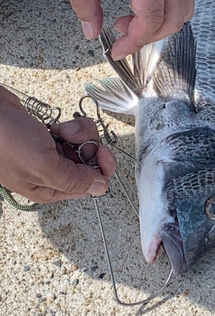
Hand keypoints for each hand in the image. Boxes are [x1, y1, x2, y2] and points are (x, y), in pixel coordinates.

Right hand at [0, 87, 115, 203]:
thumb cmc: (4, 140)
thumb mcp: (43, 166)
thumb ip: (73, 180)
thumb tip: (100, 189)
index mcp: (50, 189)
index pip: (90, 185)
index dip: (101, 169)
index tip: (103, 152)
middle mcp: (52, 174)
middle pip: (90, 163)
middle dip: (88, 145)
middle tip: (74, 137)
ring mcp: (50, 154)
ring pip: (84, 145)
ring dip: (79, 134)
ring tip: (62, 130)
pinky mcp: (49, 137)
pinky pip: (75, 133)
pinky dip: (71, 126)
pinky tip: (57, 126)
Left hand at [70, 0, 193, 58]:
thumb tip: (90, 30)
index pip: (151, 18)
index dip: (134, 41)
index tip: (117, 49)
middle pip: (173, 21)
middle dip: (147, 37)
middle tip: (123, 33)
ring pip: (184, 11)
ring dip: (161, 25)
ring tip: (134, 18)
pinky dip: (169, 10)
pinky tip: (146, 3)